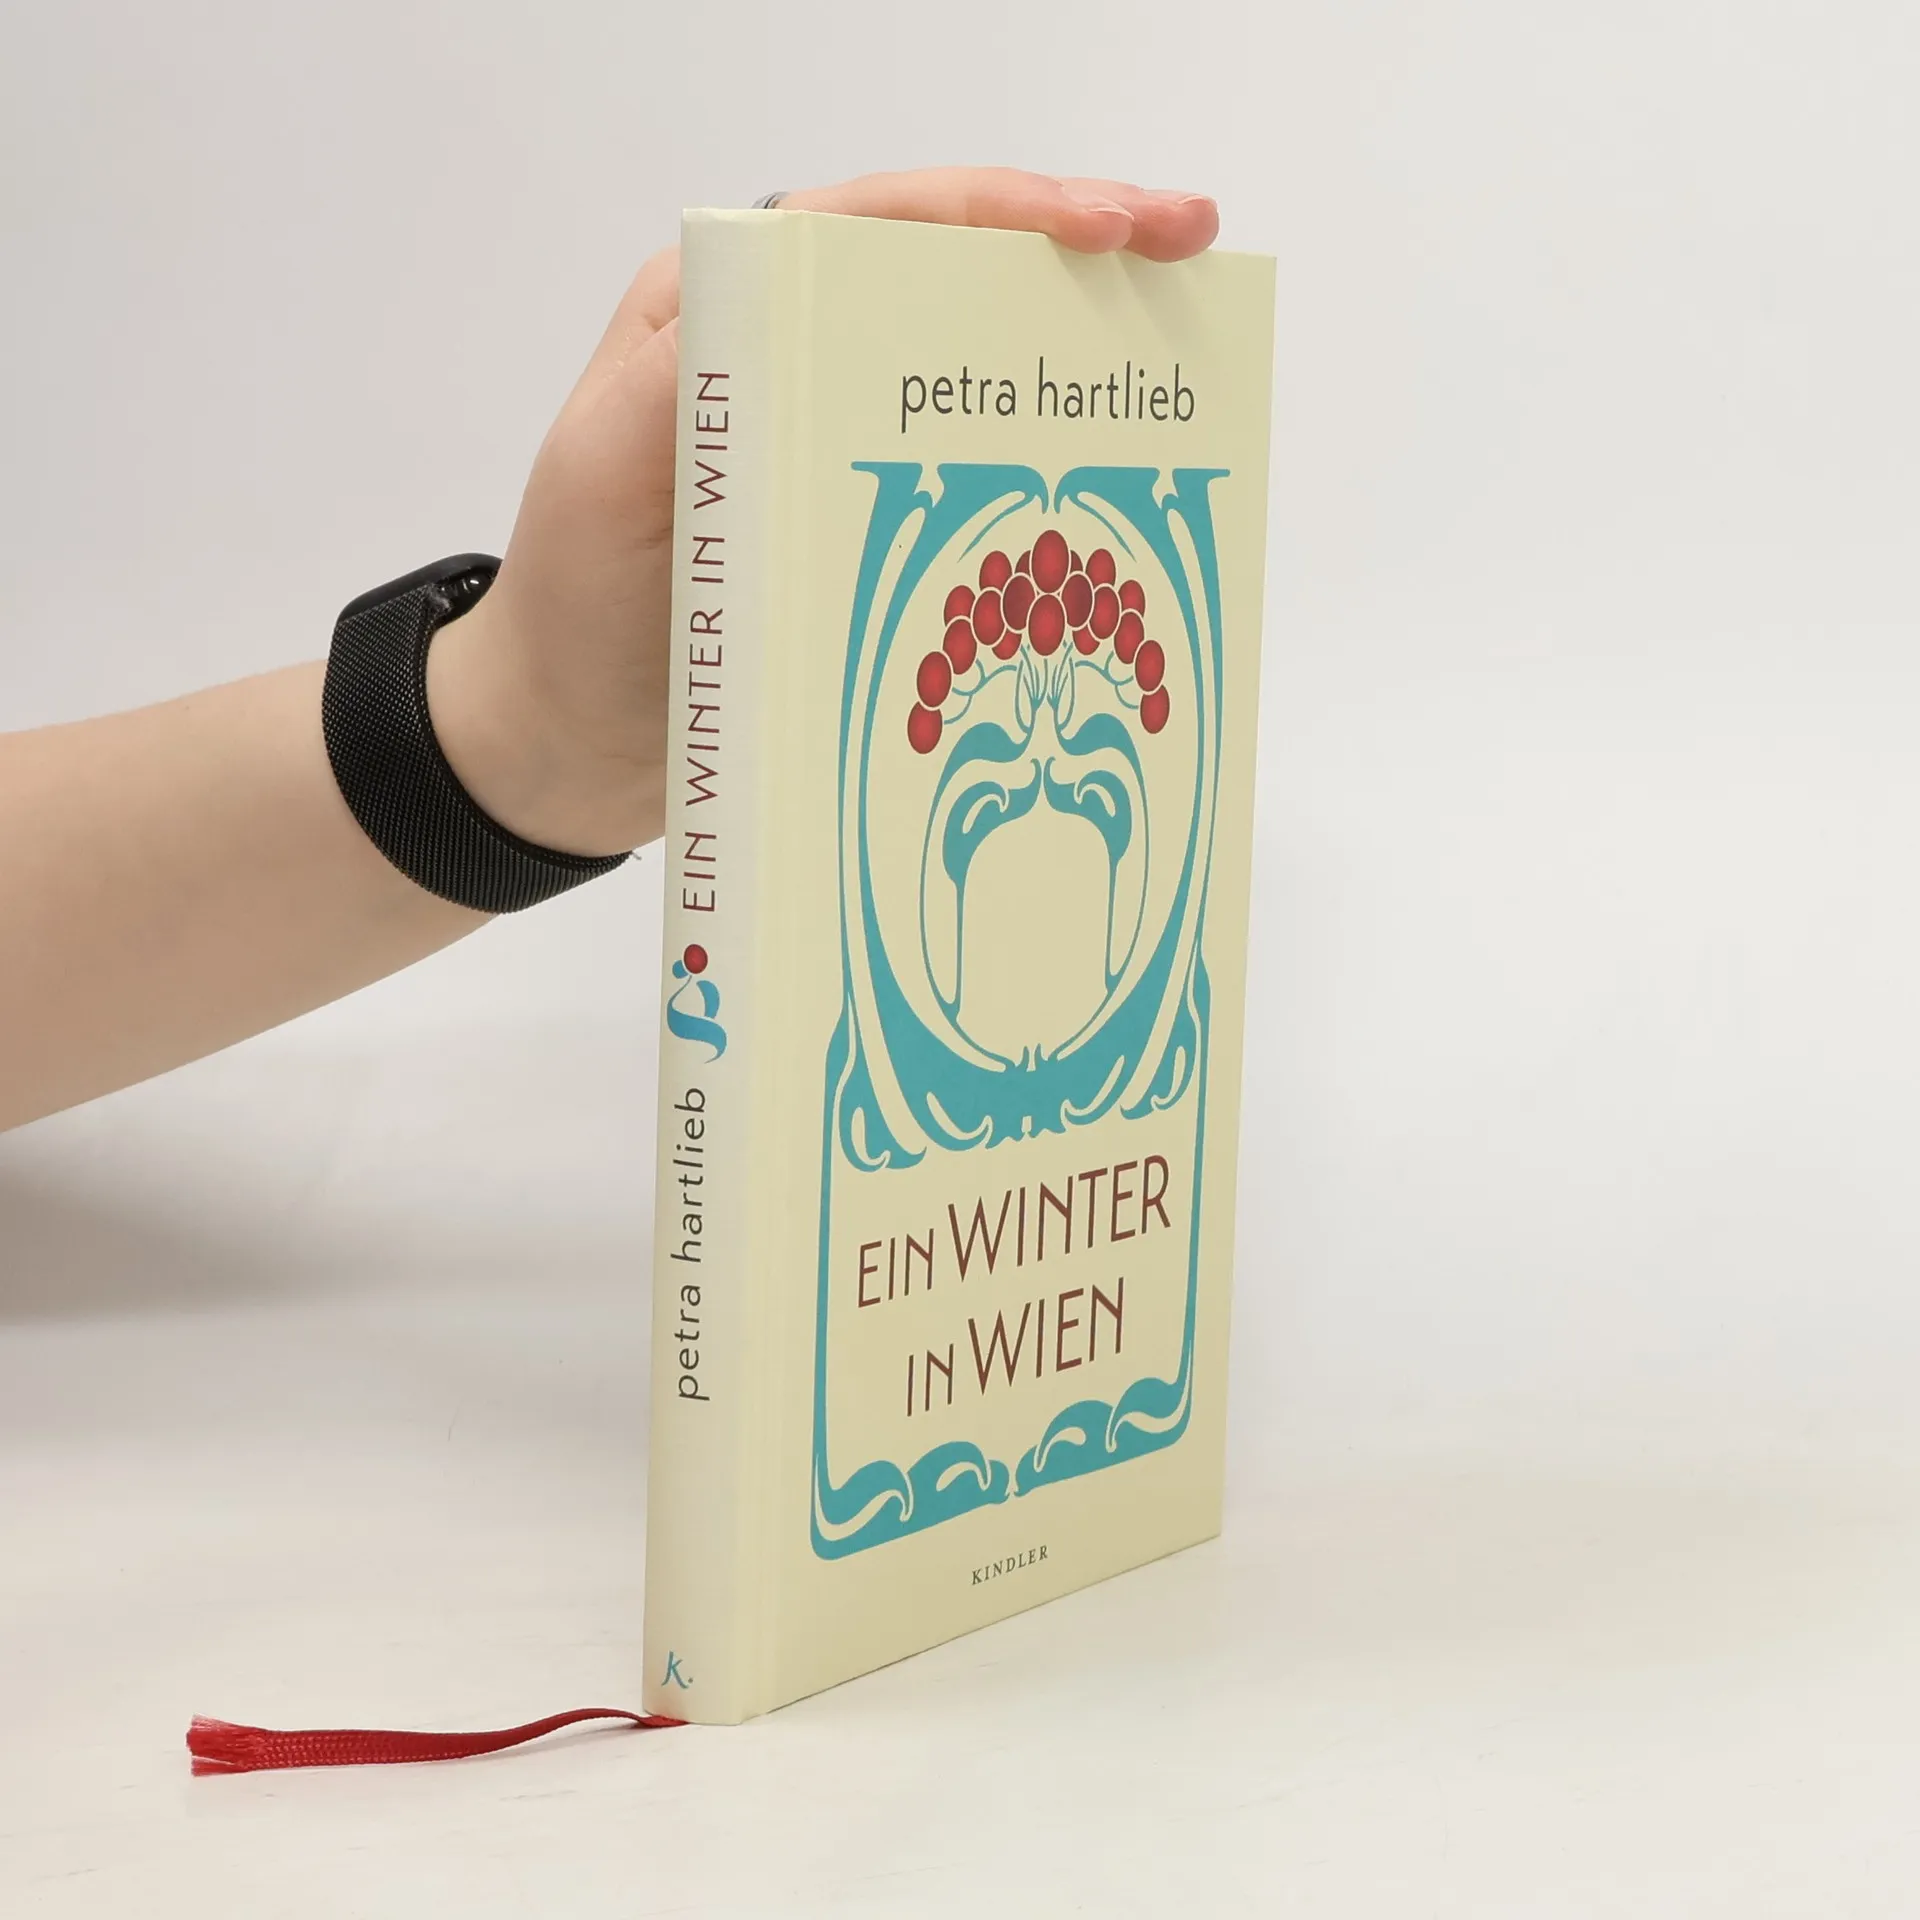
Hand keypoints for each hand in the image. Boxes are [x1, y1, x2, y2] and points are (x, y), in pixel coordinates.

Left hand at [426, 168, 1220, 857]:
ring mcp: (832, 439)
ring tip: (1183, 347)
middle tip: (1189, 250)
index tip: (1115, 228)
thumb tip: (794, 305)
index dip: (1008, 210)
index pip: (883, 219)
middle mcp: (789, 353)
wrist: (564, 744)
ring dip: (1072, 353)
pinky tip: (1115, 477)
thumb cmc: (574, 611)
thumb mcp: (608, 481)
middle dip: (1075, 252)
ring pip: (970, 366)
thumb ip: (685, 386)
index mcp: (728, 310)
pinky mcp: (860, 521)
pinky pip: (965, 472)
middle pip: (949, 271)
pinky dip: (1041, 466)